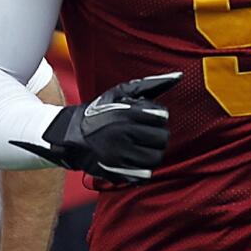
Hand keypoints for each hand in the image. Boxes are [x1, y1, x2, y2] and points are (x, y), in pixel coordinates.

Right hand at [11, 72, 180, 183]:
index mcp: (125, 114)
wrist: (71, 135)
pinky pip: (144, 174)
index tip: (150, 117)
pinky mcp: (115, 172)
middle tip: (148, 133)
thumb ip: (151, 84)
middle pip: (162, 139)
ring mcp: (119, 155)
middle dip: (158, 135)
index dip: (158, 117)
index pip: (161, 117)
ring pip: (155, 158)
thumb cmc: (101, 110)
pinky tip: (136, 158)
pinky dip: (144, 167)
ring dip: (153, 152)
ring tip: (143, 146)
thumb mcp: (122, 92)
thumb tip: (179, 76)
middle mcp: (123, 135)